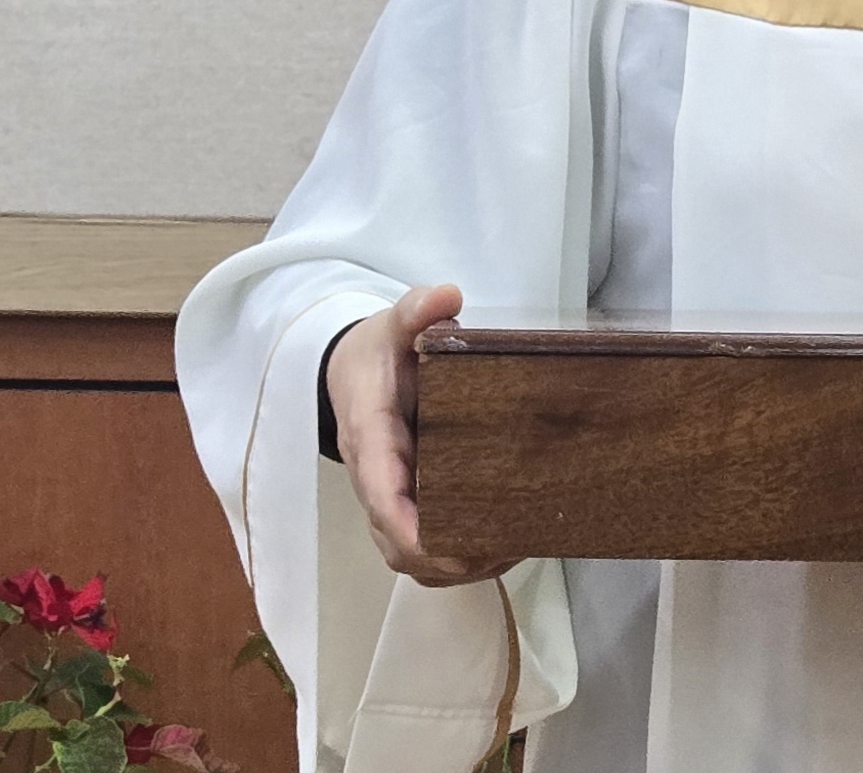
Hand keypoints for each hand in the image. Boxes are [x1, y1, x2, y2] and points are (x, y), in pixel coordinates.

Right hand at [324, 282, 518, 587]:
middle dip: (444, 557)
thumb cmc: (378, 352)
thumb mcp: (393, 324)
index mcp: (369, 436)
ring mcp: (386, 497)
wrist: (351, 370)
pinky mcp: (403, 505)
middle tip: (504, 548)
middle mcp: (373, 478)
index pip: (380, 492)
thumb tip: (446, 295)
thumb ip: (415, 310)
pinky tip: (498, 548)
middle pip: (395, 541)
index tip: (448, 544)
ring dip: (453, 566)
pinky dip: (452, 561)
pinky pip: (417, 548)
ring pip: (406, 555)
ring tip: (511, 552)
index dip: (409, 527)